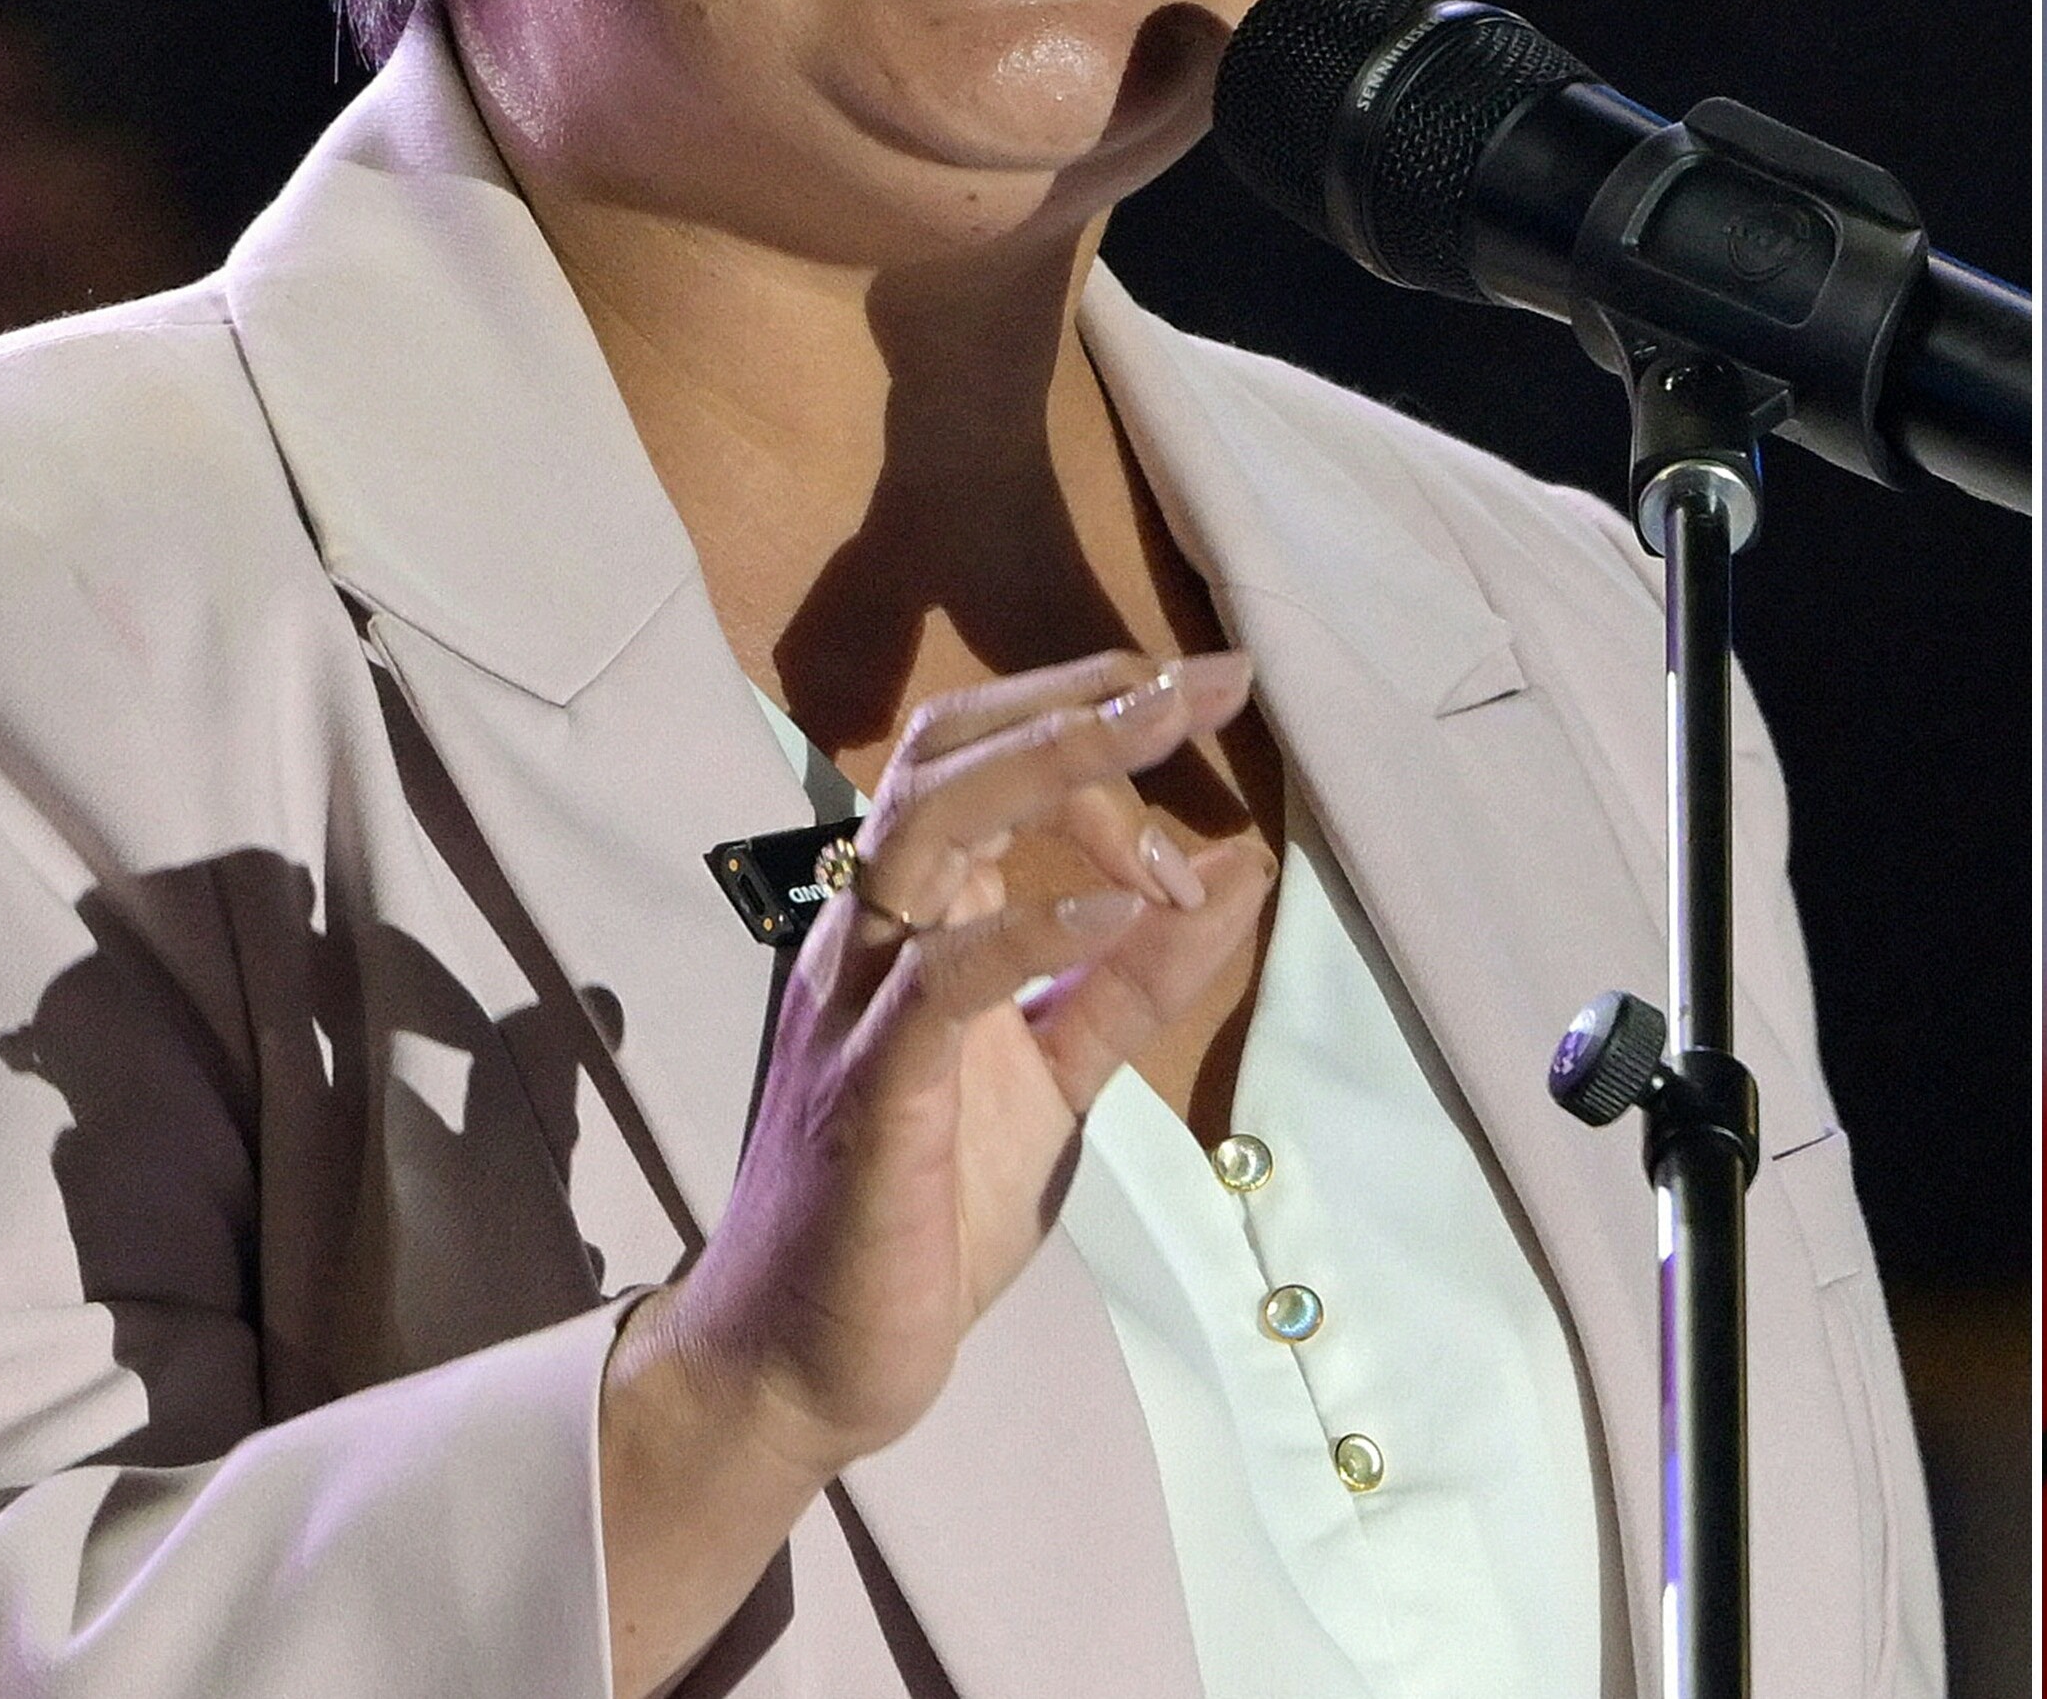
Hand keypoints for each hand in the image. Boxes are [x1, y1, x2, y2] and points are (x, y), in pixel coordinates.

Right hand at [596, 649, 1273, 1689]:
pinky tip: (1129, 906)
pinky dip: (1037, 925)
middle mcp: (870, 936)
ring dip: (1056, 768)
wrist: (805, 1368)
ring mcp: (857, 1006)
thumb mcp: (1059, 1071)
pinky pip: (941, 977)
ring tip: (1162, 732)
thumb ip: (1139, 974)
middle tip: (1202, 678)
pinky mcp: (869, 1092)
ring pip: (928, 823)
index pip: (982, 755)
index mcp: (912, 921)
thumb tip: (1241, 864)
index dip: (1095, 712)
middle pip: (945, 752)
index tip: (1209, 706)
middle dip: (1077, 696)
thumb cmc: (920, 1214)